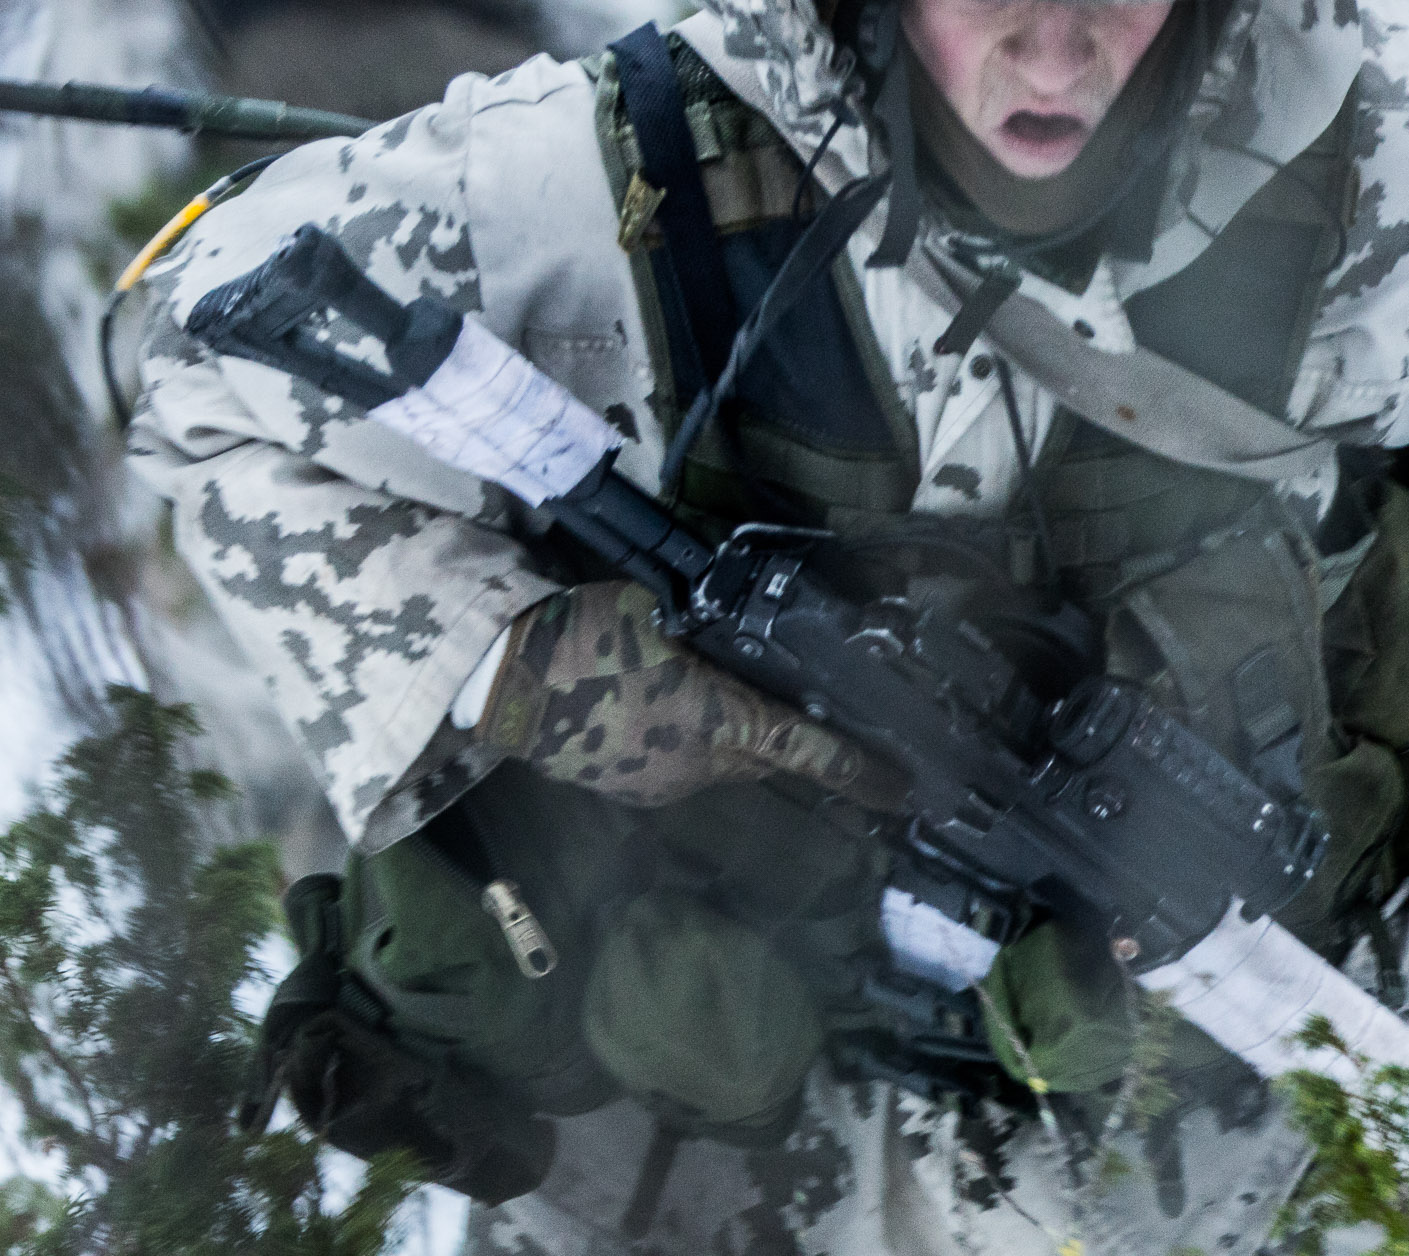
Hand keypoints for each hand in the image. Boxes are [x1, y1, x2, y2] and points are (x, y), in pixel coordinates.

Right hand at [474, 579, 901, 809]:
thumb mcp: (666, 613)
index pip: (809, 751)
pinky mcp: (627, 792)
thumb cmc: (588, 631)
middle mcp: (700, 765)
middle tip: (787, 707)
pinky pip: (675, 770)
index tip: (903, 794)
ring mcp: (661, 785)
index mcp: (719, 720)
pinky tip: (649, 710)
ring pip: (719, 764)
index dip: (861, 774)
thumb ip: (713, 638)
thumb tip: (736, 638)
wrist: (505, 679)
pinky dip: (678, 746)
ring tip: (692, 691)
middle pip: (763, 756)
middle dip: (779, 738)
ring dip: (721, 736)